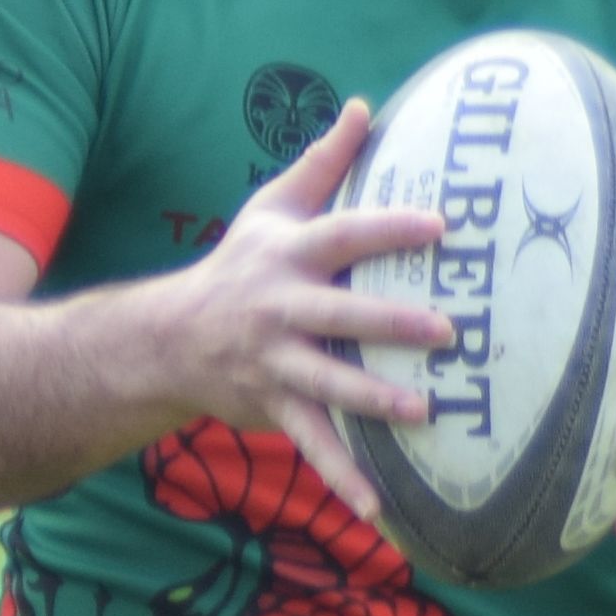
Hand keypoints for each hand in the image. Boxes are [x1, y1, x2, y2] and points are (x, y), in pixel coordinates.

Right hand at [106, 100, 449, 514]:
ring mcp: (275, 363)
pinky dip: (344, 478)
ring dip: (375, 403)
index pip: (344, 235)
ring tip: (424, 413)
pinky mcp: (273, 408)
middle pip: (339, 315)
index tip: (442, 225)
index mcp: (288, 256)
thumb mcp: (271, 209)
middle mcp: (280, 309)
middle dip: (390, 324)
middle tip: (448, 329)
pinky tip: (380, 510)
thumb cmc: (238, 265)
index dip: (390, 229)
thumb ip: (323, 162)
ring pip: (328, 386)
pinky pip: (312, 446)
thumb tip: (366, 105)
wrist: (167, 339)